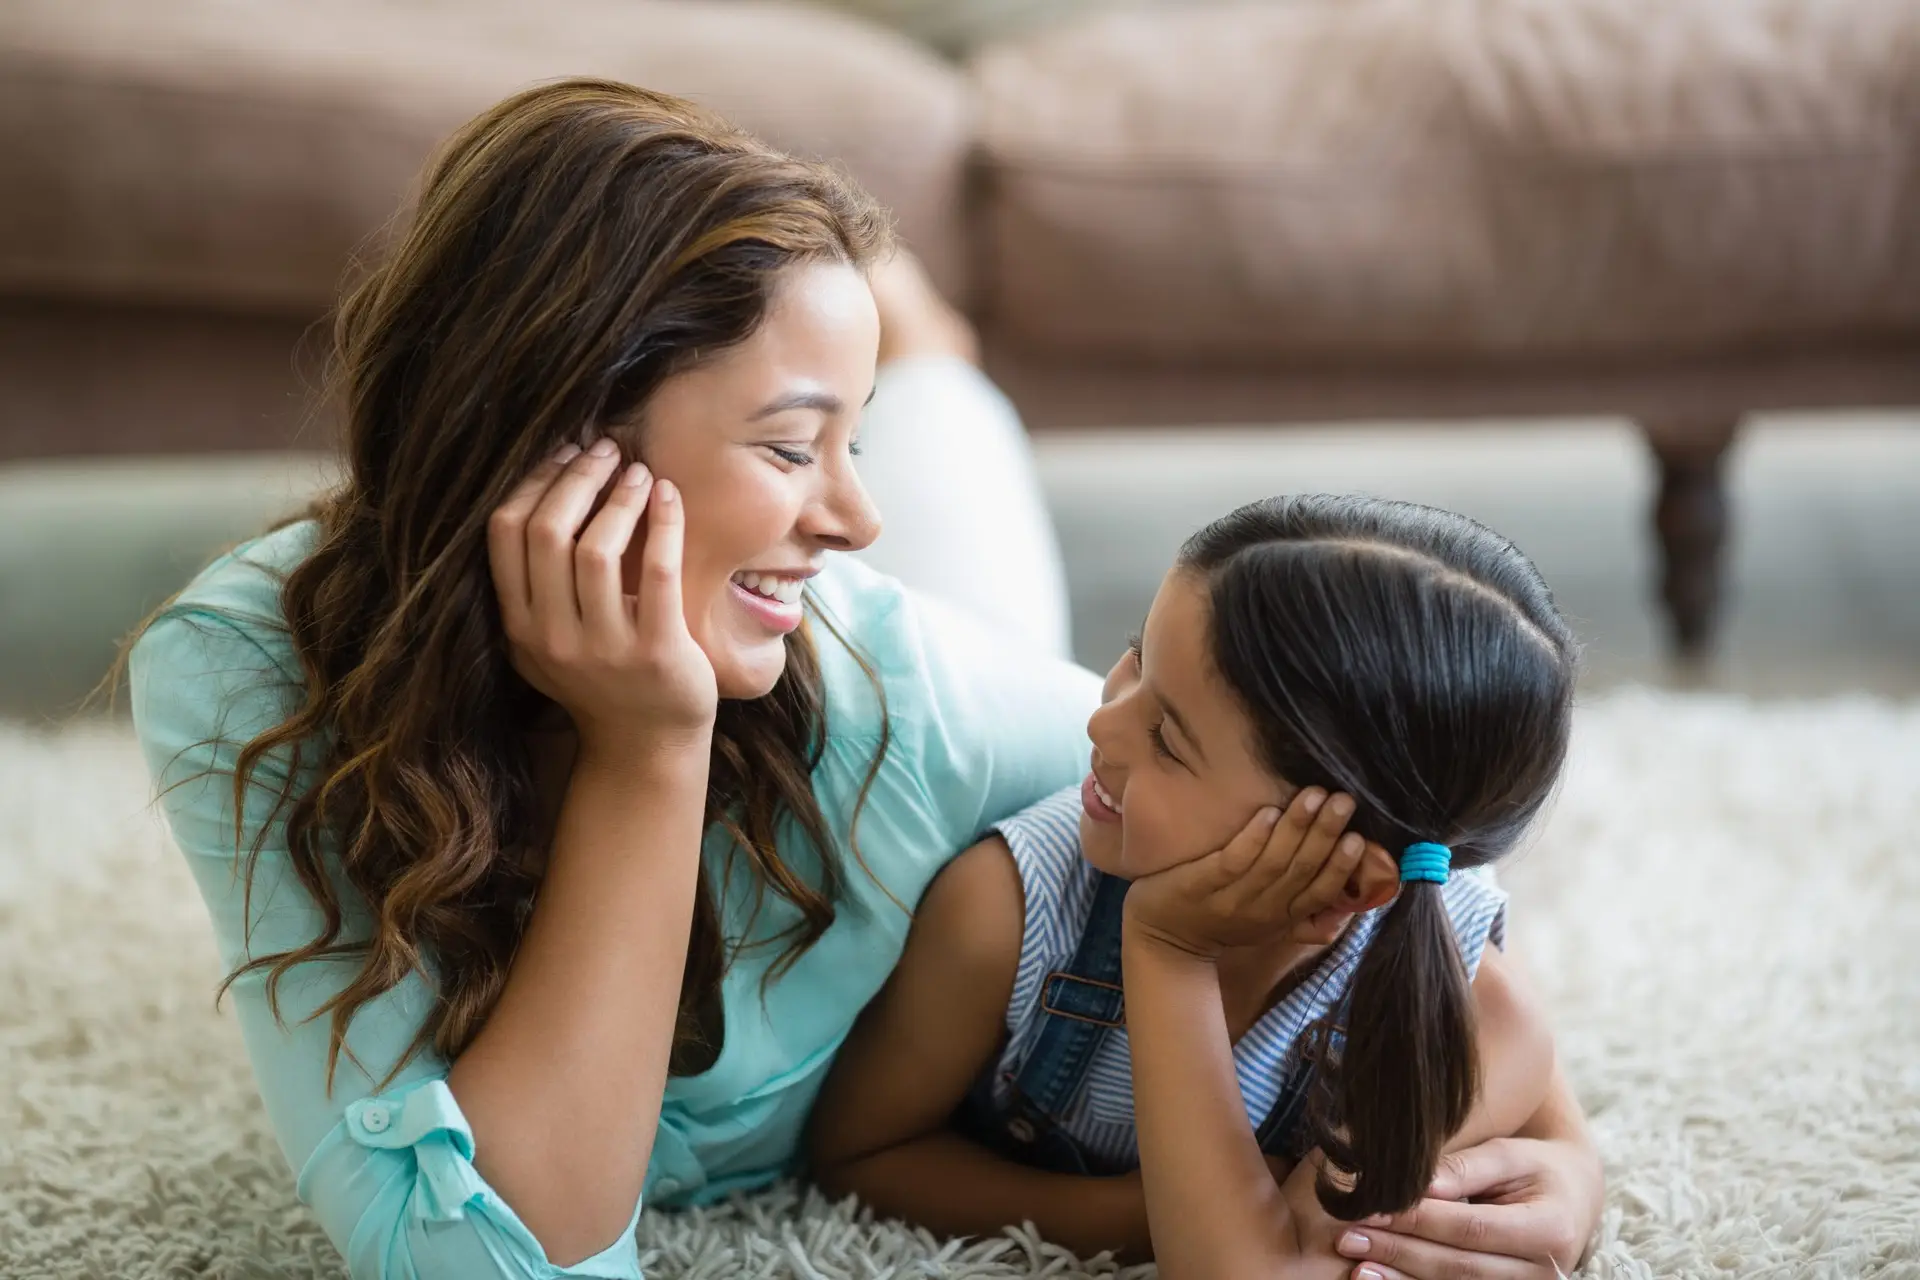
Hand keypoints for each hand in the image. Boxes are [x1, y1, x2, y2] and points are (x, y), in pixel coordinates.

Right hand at [488, 439, 717, 750]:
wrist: (647, 743)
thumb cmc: (601, 677)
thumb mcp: (547, 638)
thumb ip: (534, 583)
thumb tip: (545, 485)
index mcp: (518, 626)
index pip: (505, 533)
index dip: (533, 482)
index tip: (563, 453)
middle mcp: (551, 638)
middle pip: (547, 532)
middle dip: (577, 477)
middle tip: (605, 449)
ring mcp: (602, 649)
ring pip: (596, 549)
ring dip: (619, 497)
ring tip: (638, 472)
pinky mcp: (656, 652)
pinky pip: (658, 572)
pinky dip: (663, 524)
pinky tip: (670, 496)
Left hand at [1123, 789, 1367, 958]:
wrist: (1164, 940)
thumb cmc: (1221, 924)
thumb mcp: (1268, 928)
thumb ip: (1306, 918)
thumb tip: (1351, 905)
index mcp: (1283, 916)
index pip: (1321, 892)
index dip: (1341, 867)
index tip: (1359, 838)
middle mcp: (1263, 908)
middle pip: (1302, 870)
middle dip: (1326, 834)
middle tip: (1345, 801)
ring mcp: (1232, 896)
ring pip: (1273, 862)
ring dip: (1296, 828)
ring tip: (1315, 795)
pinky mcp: (1202, 883)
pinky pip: (1233, 860)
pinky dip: (1253, 838)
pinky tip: (1268, 813)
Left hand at [1332, 1137, 1601, 1278]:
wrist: (1572, 1200)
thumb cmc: (1537, 1168)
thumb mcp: (1511, 1155)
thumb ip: (1468, 1167)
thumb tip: (1421, 1183)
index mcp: (1549, 1230)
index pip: (1472, 1228)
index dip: (1419, 1220)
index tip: (1372, 1208)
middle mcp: (1544, 1273)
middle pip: (1459, 1265)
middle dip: (1399, 1251)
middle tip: (1349, 1236)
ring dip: (1401, 1277)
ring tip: (1356, 1263)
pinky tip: (1378, 1279)